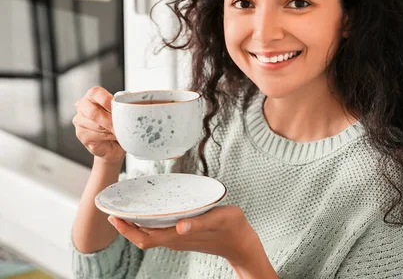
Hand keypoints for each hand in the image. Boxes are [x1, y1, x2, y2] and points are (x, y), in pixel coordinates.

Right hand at [73, 86, 124, 164]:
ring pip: (97, 126)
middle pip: (93, 113)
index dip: (107, 100)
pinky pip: (97, 136)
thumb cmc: (117, 121)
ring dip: (112, 130)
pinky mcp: (81, 134)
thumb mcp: (122, 110)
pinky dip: (109, 137)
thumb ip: (121, 105)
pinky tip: (113, 136)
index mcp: (92, 95)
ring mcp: (79, 121)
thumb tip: (128, 103)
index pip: (95, 93)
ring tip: (119, 131)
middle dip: (110, 121)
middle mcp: (82, 106)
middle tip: (121, 125)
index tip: (118, 108)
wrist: (115, 141)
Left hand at [108, 206, 277, 277]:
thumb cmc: (232, 229)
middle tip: (114, 208)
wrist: (241, 243)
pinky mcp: (184, 234)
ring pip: (149, 234)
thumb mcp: (219, 220)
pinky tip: (151, 209)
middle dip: (126, 225)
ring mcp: (178, 238)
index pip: (144, 238)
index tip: (114, 217)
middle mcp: (174, 239)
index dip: (127, 230)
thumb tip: (179, 226)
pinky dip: (149, 221)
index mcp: (178, 236)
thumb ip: (199, 223)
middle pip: (142, 237)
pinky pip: (159, 230)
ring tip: (127, 206)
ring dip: (136, 223)